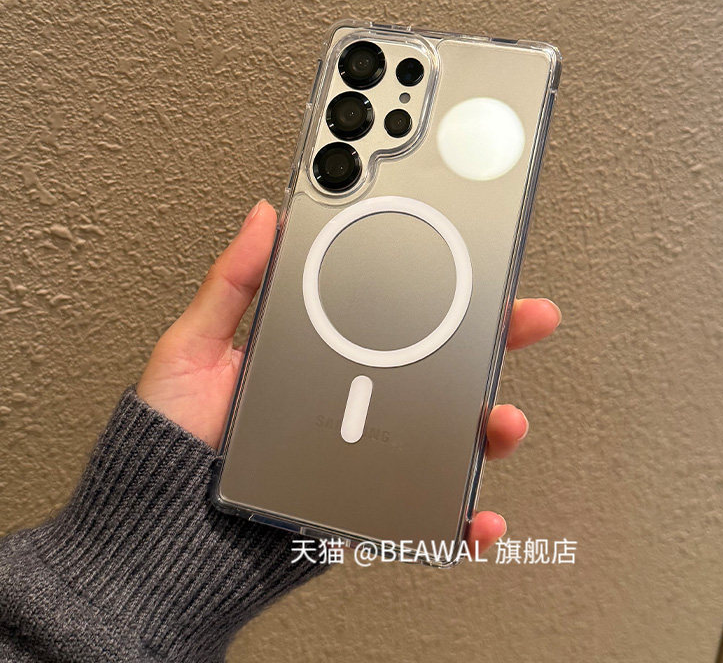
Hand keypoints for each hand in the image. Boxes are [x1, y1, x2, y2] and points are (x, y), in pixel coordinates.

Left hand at [138, 200, 560, 552]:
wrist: (165, 536)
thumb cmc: (172, 442)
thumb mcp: (193, 348)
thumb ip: (232, 284)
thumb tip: (264, 217)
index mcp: (320, 355)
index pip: (389, 311)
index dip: (436, 282)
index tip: (475, 251)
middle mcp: (351, 399)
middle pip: (435, 366)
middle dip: (491, 338)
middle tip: (525, 314)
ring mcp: (365, 452)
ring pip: (445, 436)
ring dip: (489, 426)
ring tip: (501, 418)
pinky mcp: (366, 505)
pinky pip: (426, 513)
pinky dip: (461, 519)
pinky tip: (477, 516)